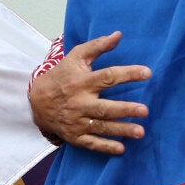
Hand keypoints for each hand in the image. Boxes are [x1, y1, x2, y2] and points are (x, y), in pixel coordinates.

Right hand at [29, 31, 151, 154]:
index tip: (148, 73)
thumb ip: (98, 46)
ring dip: (121, 130)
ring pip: (101, 127)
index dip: (128, 74)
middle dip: (125, 109)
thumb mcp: (76, 57)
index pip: (108, 77)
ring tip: (140, 132)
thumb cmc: (62, 76)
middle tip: (145, 110)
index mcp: (82, 82)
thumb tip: (119, 35)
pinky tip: (121, 149)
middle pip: (105, 107)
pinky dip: (105, 147)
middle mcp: (80, 102)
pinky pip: (91, 144)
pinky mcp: (75, 136)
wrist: (37, 101)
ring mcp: (77, 121)